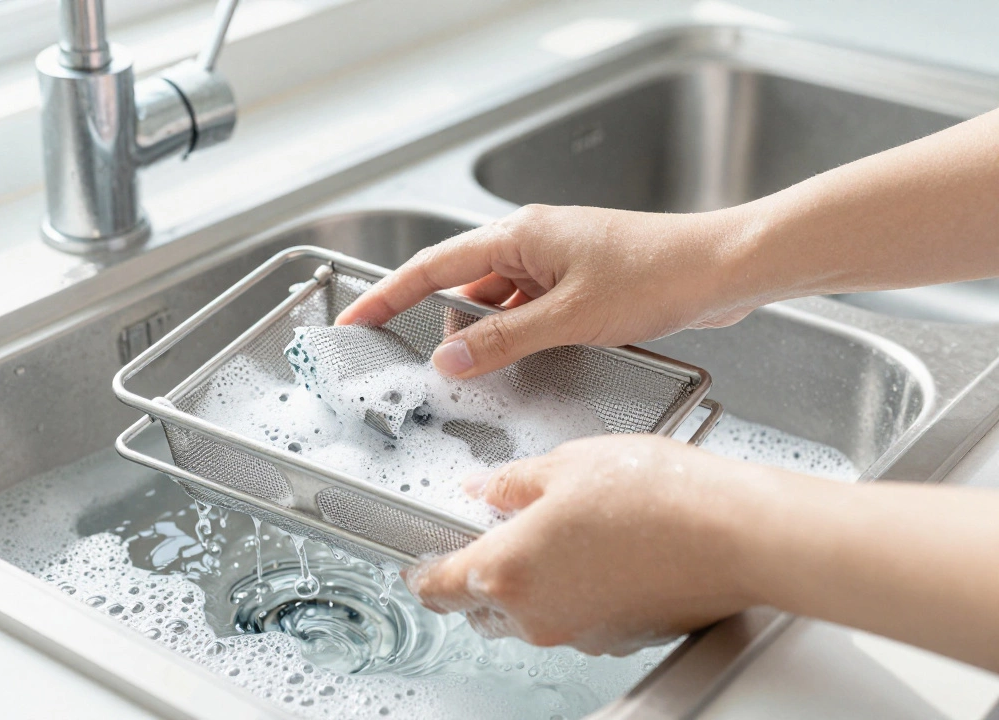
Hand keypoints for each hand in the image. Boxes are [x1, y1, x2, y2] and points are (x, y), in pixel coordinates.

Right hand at [335, 204, 757, 377]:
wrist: (722, 268)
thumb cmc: (657, 274)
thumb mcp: (568, 318)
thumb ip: (502, 343)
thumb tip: (448, 360)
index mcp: (518, 234)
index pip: (433, 267)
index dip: (387, 295)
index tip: (355, 318)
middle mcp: (531, 241)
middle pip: (462, 285)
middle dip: (437, 324)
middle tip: (411, 361)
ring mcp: (554, 260)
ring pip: (496, 302)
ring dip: (483, 336)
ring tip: (472, 372)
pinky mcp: (577, 281)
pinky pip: (526, 309)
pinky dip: (514, 336)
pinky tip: (517, 362)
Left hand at [404, 434, 776, 654]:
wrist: (733, 533)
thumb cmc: (656, 495)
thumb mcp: (565, 464)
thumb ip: (511, 482)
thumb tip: (487, 490)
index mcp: (506, 570)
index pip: (437, 586)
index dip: (420, 572)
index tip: (417, 563)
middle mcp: (536, 614)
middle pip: (480, 607)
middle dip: (476, 575)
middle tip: (492, 533)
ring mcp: (578, 633)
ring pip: (528, 615)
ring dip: (526, 583)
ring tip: (555, 530)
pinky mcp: (617, 638)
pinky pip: (573, 617)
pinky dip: (571, 590)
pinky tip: (595, 548)